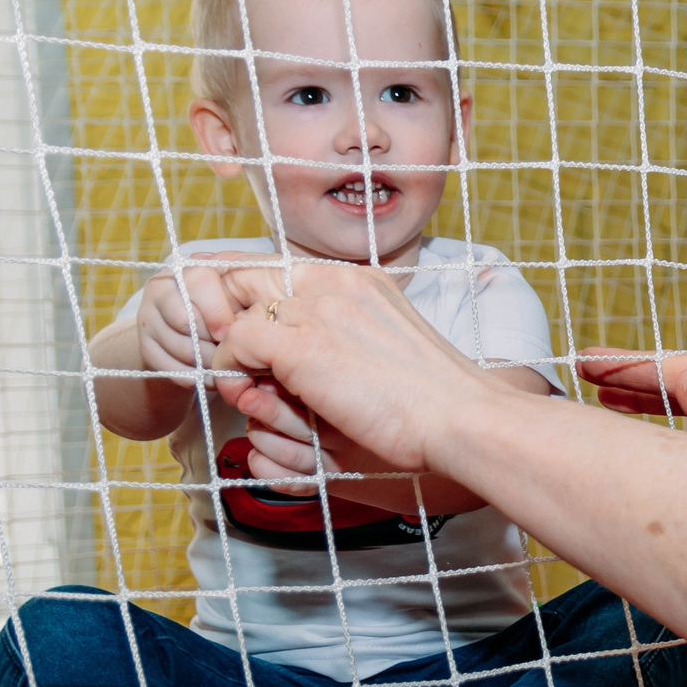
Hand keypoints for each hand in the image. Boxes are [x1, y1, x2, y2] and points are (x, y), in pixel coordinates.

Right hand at [136, 261, 242, 386]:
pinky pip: (171, 368)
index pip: (200, 282)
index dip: (217, 311)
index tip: (229, 332)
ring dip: (208, 364)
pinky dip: (196, 378)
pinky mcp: (144, 347)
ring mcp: (148, 318)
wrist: (188, 336)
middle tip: (229, 353)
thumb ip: (244, 298)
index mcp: (187, 270)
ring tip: (225, 368)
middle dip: (213, 342)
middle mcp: (161, 289)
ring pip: (181, 347)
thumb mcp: (235, 300)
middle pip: (186, 319)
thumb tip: (260, 316)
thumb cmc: (223, 315)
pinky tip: (210, 377)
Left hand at [208, 261, 500, 475]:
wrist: (458, 418)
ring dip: (232, 353)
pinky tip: (251, 394)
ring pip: (237, 315)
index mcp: (358, 280)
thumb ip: (347, 333)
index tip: (248, 339)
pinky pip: (235, 344)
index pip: (280, 268)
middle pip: (246, 277)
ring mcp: (316, 311)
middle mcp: (333, 284)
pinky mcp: (301, 346)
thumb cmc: (433, 400)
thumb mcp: (389, 345)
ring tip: (244, 384)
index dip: (252, 300)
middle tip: (236, 359)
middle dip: (228, 316)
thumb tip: (309, 350)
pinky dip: (231, 369)